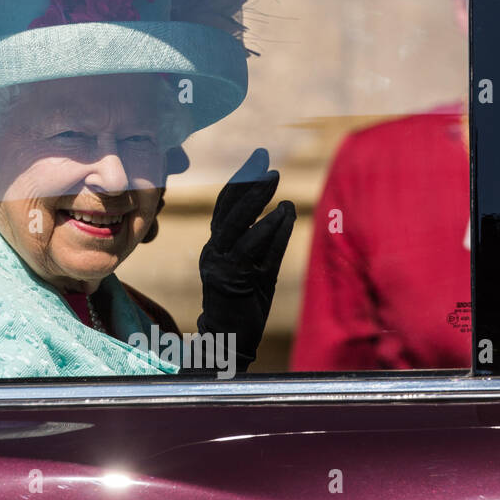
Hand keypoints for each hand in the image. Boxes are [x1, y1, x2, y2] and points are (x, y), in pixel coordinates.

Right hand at [196, 148, 295, 370]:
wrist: (230, 341)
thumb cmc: (246, 305)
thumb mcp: (261, 267)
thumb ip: (270, 240)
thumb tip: (285, 208)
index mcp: (217, 246)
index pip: (226, 207)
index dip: (241, 181)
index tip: (258, 159)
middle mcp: (213, 251)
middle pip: (227, 209)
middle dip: (246, 182)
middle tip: (265, 161)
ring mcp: (219, 265)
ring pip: (234, 224)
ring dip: (254, 199)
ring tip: (273, 178)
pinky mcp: (231, 280)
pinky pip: (251, 250)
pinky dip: (267, 230)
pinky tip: (283, 213)